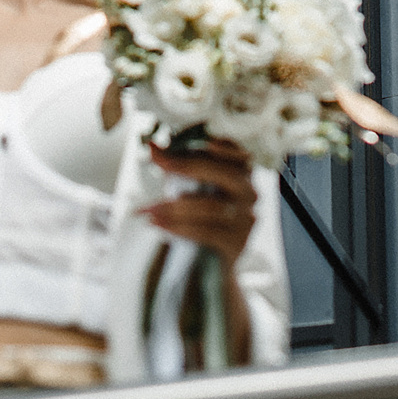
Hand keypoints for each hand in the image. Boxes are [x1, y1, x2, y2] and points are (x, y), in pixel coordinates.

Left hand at [147, 137, 256, 365]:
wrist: (209, 260)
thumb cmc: (198, 211)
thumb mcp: (187, 183)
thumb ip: (174, 164)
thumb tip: (153, 146)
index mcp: (241, 172)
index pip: (238, 153)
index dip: (222, 145)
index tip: (202, 138)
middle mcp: (250, 193)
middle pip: (226, 176)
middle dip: (189, 166)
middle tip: (159, 162)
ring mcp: (247, 220)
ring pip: (211, 207)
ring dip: (174, 205)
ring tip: (147, 208)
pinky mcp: (237, 243)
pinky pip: (207, 233)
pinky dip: (178, 227)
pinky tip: (156, 223)